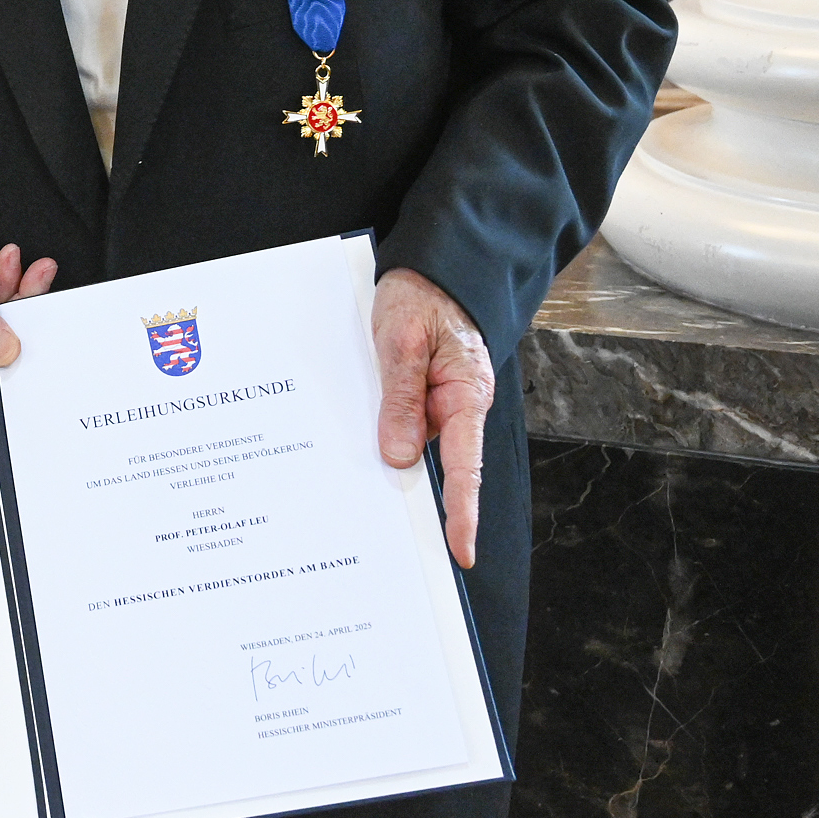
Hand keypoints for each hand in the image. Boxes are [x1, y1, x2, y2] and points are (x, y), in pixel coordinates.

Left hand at [372, 267, 495, 567]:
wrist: (429, 266)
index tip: (460, 552)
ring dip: (389, 469)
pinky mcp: (419, 396)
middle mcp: (457, 407)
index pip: (466, 467)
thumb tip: (400, 458)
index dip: (463, 513)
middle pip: (439, 467)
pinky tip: (352, 454)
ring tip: (356, 505)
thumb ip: (401, 398)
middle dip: (418, 504)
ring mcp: (438, 404)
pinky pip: (401, 426)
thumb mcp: (403, 341)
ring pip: (414, 448)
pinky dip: (382, 440)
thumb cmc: (422, 296)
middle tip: (392, 546)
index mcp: (466, 395)